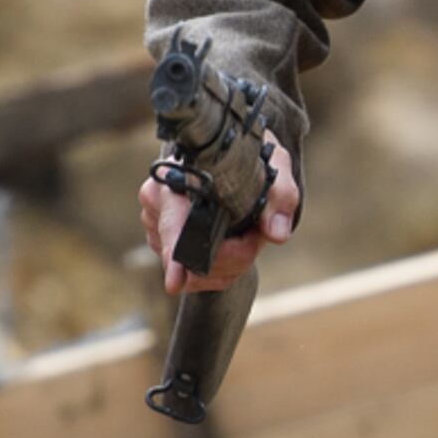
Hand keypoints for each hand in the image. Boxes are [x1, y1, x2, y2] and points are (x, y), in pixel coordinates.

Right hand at [140, 142, 299, 294]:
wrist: (233, 157)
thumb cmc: (248, 156)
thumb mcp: (273, 163)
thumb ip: (280, 193)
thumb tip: (276, 233)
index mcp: (176, 178)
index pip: (173, 222)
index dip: (175, 251)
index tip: (175, 281)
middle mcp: (157, 206)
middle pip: (190, 257)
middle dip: (233, 257)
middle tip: (256, 233)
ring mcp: (157, 230)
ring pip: (194, 273)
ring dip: (230, 265)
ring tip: (247, 235)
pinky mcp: (165, 248)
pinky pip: (194, 277)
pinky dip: (222, 271)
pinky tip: (234, 248)